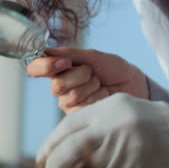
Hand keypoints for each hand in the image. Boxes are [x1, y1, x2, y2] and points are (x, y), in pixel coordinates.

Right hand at [27, 47, 148, 113]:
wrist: (133, 84)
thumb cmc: (113, 68)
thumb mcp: (92, 56)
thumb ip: (70, 54)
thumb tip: (47, 51)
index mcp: (59, 68)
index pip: (36, 68)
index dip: (44, 66)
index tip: (65, 62)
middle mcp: (60, 87)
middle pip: (56, 85)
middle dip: (80, 76)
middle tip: (93, 73)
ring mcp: (68, 103)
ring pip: (71, 96)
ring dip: (91, 86)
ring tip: (100, 85)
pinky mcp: (79, 116)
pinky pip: (82, 107)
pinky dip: (97, 97)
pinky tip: (103, 96)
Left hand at [36, 93, 168, 167]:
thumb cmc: (144, 120)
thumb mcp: (117, 107)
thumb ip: (91, 120)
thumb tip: (64, 139)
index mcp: (105, 109)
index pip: (67, 126)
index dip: (50, 143)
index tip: (42, 156)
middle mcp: (110, 127)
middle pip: (70, 148)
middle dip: (53, 164)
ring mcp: (119, 148)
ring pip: (83, 167)